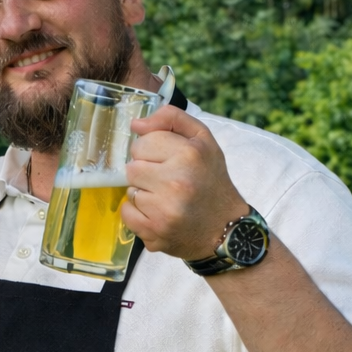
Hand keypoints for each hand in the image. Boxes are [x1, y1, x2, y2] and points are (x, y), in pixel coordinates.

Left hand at [122, 105, 249, 259]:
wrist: (225, 228)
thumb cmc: (212, 180)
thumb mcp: (203, 140)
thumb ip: (172, 119)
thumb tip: (136, 124)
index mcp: (188, 155)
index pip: (142, 143)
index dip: (152, 151)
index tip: (167, 161)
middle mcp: (176, 182)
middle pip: (132, 167)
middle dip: (146, 172)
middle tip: (167, 181)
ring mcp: (164, 210)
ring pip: (130, 190)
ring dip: (143, 193)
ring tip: (165, 198)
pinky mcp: (154, 232)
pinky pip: (126, 213)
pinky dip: (138, 213)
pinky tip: (158, 213)